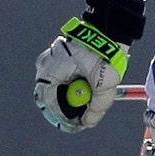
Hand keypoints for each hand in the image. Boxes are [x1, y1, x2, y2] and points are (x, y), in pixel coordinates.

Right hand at [32, 0, 143, 132]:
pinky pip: (62, 80)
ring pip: (57, 89)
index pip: (49, 101)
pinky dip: (74, 87)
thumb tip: (88, 122)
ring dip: (71, 98)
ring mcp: (50, 62)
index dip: (61, 117)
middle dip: (66, 110)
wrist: (109, 29)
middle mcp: (45, 65)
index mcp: (51, 69)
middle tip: (82, 120)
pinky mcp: (59, 60)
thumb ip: (97, 105)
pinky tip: (88, 84)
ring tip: (90, 97)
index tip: (75, 126)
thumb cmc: (105, 53)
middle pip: (50, 97)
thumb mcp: (106, 82)